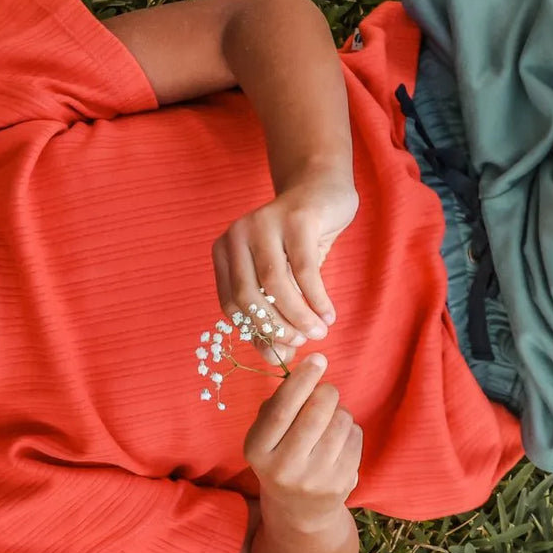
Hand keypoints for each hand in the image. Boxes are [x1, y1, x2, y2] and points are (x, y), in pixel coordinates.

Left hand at [213, 173, 357, 366]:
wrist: (321, 192)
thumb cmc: (298, 243)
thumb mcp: (282, 280)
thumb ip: (274, 317)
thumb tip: (276, 360)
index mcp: (224, 251)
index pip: (231, 303)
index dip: (255, 331)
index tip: (282, 348)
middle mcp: (237, 234)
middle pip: (248, 294)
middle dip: (276, 327)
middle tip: (302, 342)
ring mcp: (264, 223)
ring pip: (275, 283)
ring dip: (299, 315)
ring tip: (319, 331)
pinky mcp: (295, 218)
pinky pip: (304, 269)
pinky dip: (317, 298)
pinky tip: (328, 314)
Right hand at [244, 353, 362, 528]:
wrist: (298, 509)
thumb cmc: (280, 456)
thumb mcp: (265, 435)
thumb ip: (280, 404)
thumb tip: (309, 369)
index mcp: (258, 451)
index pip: (282, 409)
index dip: (302, 380)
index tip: (317, 358)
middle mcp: (284, 468)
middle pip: (316, 413)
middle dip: (327, 392)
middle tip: (326, 390)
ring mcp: (315, 479)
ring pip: (341, 422)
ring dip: (339, 412)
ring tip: (329, 422)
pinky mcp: (342, 484)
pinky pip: (356, 437)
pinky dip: (350, 429)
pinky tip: (338, 441)